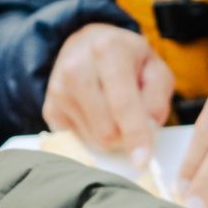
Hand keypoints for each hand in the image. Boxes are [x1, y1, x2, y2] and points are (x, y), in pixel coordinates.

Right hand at [42, 23, 172, 161]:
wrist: (87, 46)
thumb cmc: (128, 60)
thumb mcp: (155, 70)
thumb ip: (157, 100)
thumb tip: (145, 134)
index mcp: (107, 50)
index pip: (123, 104)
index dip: (136, 135)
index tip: (142, 161)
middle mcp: (76, 67)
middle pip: (107, 130)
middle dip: (127, 136)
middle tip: (135, 120)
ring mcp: (58, 90)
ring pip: (94, 140)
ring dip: (112, 136)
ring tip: (113, 110)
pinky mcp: (49, 110)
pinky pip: (79, 143)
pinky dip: (95, 137)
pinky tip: (97, 115)